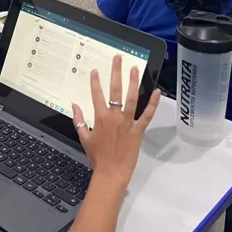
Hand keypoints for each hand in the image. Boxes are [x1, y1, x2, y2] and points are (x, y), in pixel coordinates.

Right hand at [72, 55, 160, 187]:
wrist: (111, 172)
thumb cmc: (97, 156)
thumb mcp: (83, 137)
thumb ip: (78, 120)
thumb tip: (74, 105)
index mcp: (100, 118)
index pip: (97, 95)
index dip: (95, 81)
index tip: (96, 70)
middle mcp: (115, 117)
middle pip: (115, 90)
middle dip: (116, 73)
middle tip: (118, 59)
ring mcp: (128, 122)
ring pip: (132, 98)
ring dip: (133, 82)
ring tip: (134, 69)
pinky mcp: (139, 130)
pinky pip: (147, 115)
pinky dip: (153, 104)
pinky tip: (157, 92)